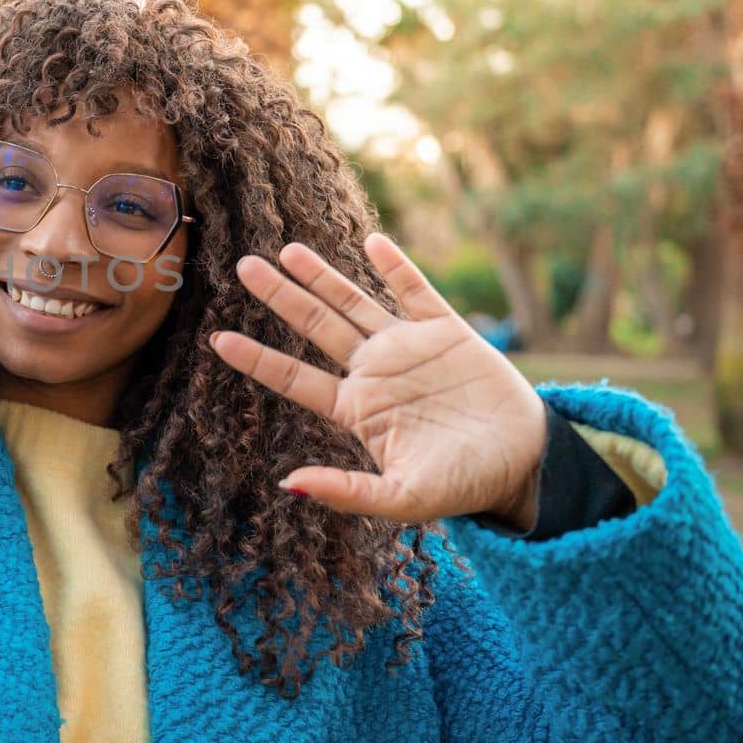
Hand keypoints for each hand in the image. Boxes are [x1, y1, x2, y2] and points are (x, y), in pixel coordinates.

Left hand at [208, 232, 545, 527]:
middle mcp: (373, 372)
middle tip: (244, 265)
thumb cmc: (461, 485)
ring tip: (286, 249)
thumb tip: (288, 484)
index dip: (258, 358)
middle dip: (280, 296)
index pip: (294, 378)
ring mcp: (407, 347)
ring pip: (355, 302)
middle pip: (315, 326)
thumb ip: (346, 492)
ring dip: (322, 276)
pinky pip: (415, 291)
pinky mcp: (447, 331)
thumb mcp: (402, 498)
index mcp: (355, 409)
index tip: (218, 338)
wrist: (524, 465)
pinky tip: (372, 243)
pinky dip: (395, 267)